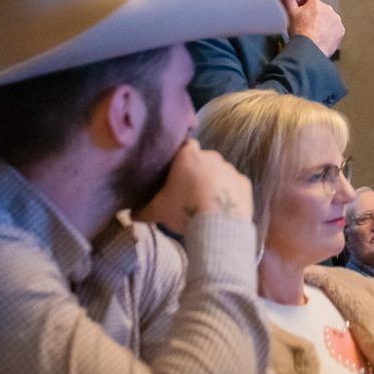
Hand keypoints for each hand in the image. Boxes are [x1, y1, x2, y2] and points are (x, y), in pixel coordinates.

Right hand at [132, 139, 253, 234]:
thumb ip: (142, 210)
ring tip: (206, 203)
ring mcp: (230, 169)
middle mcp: (211, 156)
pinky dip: (229, 194)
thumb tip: (129, 214)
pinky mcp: (245, 183)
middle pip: (202, 160)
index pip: (184, 146)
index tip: (175, 172)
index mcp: (188, 156)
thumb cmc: (184, 211)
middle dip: (197, 171)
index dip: (180, 158)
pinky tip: (222, 209)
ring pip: (219, 172)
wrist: (218, 227)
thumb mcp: (158, 211)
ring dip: (214, 182)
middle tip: (188, 192)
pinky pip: (234, 185)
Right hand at [278, 0, 343, 56]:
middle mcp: (328, 9)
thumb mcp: (290, 14)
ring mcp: (336, 20)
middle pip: (321, 11)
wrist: (310, 49)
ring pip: (329, 20)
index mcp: (316, 3)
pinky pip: (335, 30)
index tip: (302, 20)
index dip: (305, 12)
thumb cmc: (300, 33)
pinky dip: (330, 34)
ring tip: (314, 35)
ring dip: (323, 25)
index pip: (311, 3)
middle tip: (307, 28)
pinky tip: (322, 38)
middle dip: (316, 18)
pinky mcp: (341, 30)